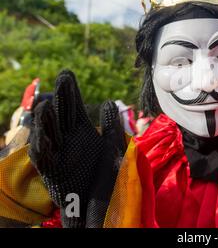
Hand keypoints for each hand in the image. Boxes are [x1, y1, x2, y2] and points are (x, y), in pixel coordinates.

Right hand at [28, 70, 125, 227]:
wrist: (103, 207)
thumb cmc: (108, 178)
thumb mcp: (113, 150)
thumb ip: (112, 128)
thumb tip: (108, 101)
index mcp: (82, 132)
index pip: (73, 108)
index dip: (70, 92)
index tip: (67, 73)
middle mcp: (68, 141)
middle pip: (61, 116)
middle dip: (60, 99)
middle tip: (62, 80)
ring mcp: (58, 155)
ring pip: (48, 134)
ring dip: (47, 121)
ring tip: (48, 106)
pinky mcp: (53, 173)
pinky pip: (43, 160)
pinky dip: (40, 148)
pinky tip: (41, 137)